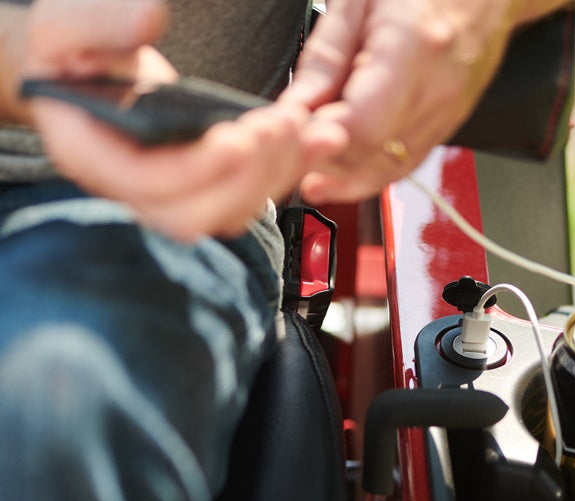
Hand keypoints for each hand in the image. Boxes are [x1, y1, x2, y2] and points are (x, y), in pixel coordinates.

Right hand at [22, 0, 344, 239]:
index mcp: (93, 156)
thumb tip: (148, 19)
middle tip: (282, 125)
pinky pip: (250, 195)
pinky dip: (287, 170)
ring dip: (278, 173)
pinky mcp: (206, 184)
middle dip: (248, 174)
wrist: (87, 71)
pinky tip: (314, 139)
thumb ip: (99, 20)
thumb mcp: (67, 22)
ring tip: (313, 129)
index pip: (147, 183)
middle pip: (197, 214)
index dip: (196, 167)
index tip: (238, 135)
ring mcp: (173, 193)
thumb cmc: (73, 50)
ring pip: (232, 211)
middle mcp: (135, 189)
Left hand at [283, 0, 520, 202]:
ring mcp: (448, 112)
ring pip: (390, 170)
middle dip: (329, 164)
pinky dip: (372, 170)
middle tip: (295, 159)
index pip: (363, 126)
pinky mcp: (447, 124)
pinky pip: (406, 162)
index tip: (296, 136)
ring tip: (313, 171)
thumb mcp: (356, 1)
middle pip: (374, 157)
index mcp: (413, 49)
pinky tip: (345, 168)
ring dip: (347, 178)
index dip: (324, 139)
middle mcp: (437, 89)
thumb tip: (296, 108)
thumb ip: (323, 60)